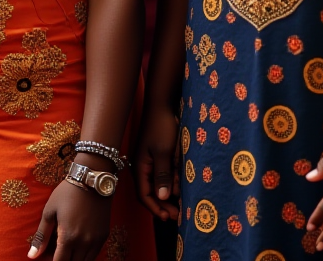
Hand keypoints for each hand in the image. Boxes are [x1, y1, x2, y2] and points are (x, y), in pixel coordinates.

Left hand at [28, 177, 111, 260]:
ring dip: (74, 259)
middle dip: (63, 260)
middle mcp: (83, 243)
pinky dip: (85, 256)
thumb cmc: (67, 193)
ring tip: (67, 249)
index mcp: (67, 237)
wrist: (91, 180)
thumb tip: (31, 255)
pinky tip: (78, 247)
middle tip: (56, 251)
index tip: (48, 256)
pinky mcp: (103, 237)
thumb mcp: (49, 211)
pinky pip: (94, 255)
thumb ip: (42, 235)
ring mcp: (95, 241)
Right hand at [134, 103, 179, 219]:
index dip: (156, 208)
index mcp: (140, 167)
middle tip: (179, 215)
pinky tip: (180, 185)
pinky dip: (171, 181)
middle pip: (150, 192)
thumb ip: (163, 175)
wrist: (161, 105)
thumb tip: (163, 198)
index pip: (144, 195)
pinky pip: (163, 174)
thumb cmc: (161, 127)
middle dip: (163, 205)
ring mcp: (149, 161)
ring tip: (182, 203)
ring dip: (169, 194)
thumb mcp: (164, 152)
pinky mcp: (157, 156)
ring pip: (158, 184)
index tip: (169, 218)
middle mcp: (142, 166)